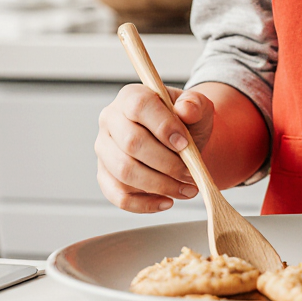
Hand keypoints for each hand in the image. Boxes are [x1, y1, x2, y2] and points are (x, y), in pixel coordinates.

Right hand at [96, 85, 214, 213]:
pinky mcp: (104, 175)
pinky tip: (167, 201)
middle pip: (131, 143)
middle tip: (190, 173)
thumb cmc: (185, 123)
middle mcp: (111, 120)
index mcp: (131, 96)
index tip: (185, 145)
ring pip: (125, 172)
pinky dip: (145, 203)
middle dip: (166, 163)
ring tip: (185, 188)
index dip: (163, 127)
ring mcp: (104, 149)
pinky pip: (119, 196)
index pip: (139, 107)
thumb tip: (186, 109)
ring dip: (159, 185)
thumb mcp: (197, 108)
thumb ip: (195, 104)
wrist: (180, 143)